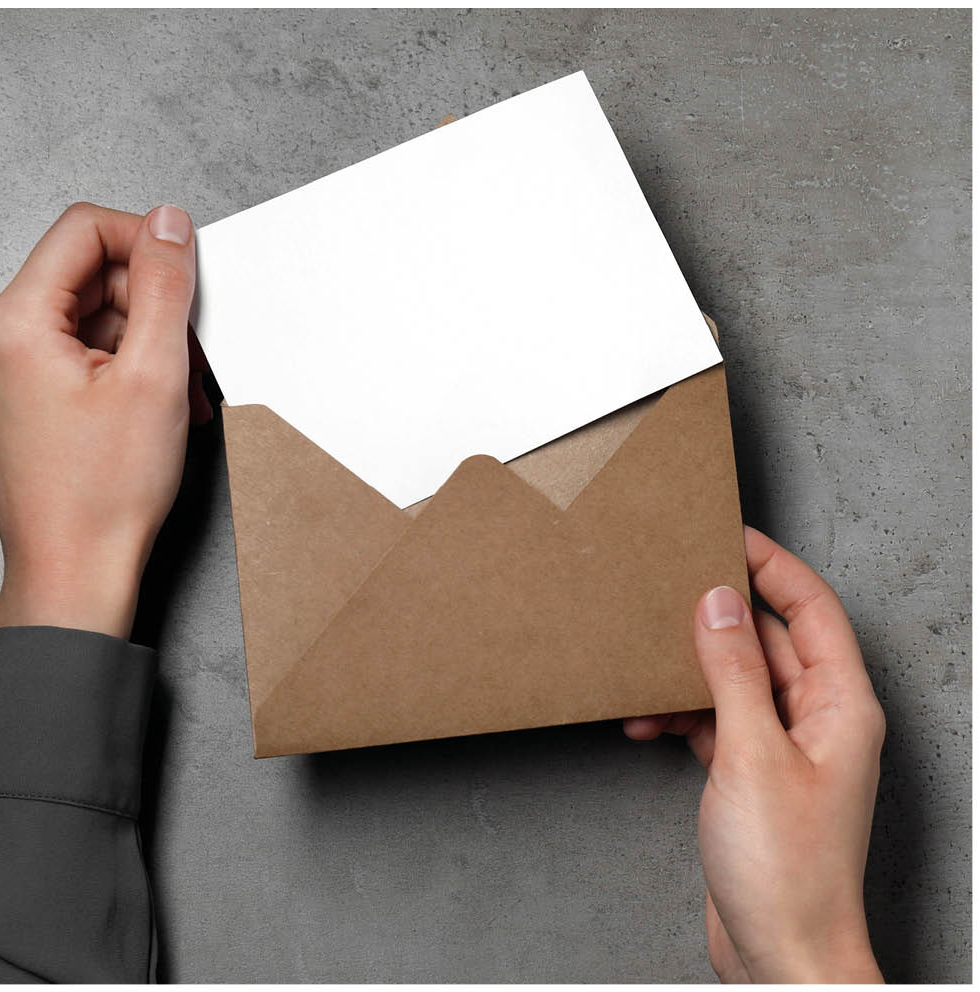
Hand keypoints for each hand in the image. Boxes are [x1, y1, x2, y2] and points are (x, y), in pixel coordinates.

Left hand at [0, 202, 211, 639]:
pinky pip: (79, 352)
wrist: (76, 570)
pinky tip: (156, 403)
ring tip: (176, 394)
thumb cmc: (104, 495)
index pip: (83, 231)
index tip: (186, 275)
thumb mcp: (155, 376)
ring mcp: (2, 370)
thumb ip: (164, 287)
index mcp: (12, 324)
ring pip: (90, 317)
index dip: (146, 243)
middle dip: (151, 307)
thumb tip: (169, 225)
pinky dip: (124, 368)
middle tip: (188, 356)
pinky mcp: (19, 395)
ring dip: (145, 343)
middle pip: (88, 276)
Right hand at [624, 526, 884, 982]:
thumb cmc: (787, 868)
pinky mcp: (751, 773)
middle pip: (768, 640)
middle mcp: (817, 719)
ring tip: (645, 667)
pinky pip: (715, 720)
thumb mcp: (751, 754)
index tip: (728, 535)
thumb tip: (718, 602)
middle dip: (718, 616)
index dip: (772, 565)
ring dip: (689, 673)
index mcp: (841, 705)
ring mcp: (783, 747)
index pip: (810, 609)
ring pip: (734, 680)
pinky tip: (644, 720)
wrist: (780, 953)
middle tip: (670, 588)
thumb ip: (733, 673)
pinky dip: (680, 714)